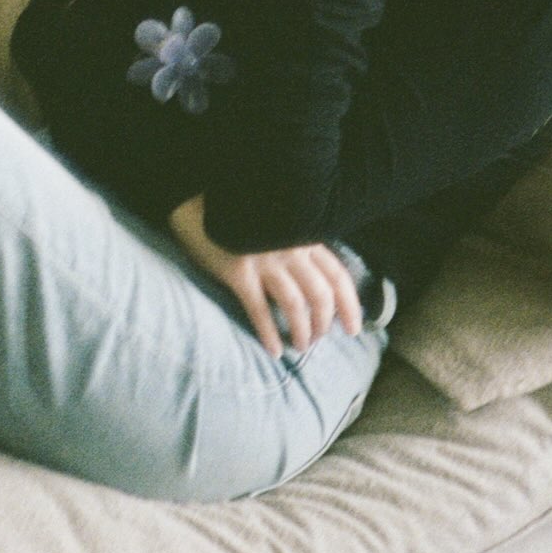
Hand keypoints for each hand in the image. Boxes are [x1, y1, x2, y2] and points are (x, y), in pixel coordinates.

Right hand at [167, 196, 361, 357]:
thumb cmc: (241, 215)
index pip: (337, 275)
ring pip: (295, 305)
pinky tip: (274, 350)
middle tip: (317, 340)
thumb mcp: (280, 225)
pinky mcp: (238, 271)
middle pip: (320, 295)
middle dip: (323, 324)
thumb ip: (299, 243)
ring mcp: (264, 259)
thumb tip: (318, 279)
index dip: (350, 306)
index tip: (354, 329)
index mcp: (304, 236)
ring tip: (299, 347)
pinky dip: (269, 334)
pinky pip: (259, 310)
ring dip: (301, 332)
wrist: (197, 202)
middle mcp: (290, 248)